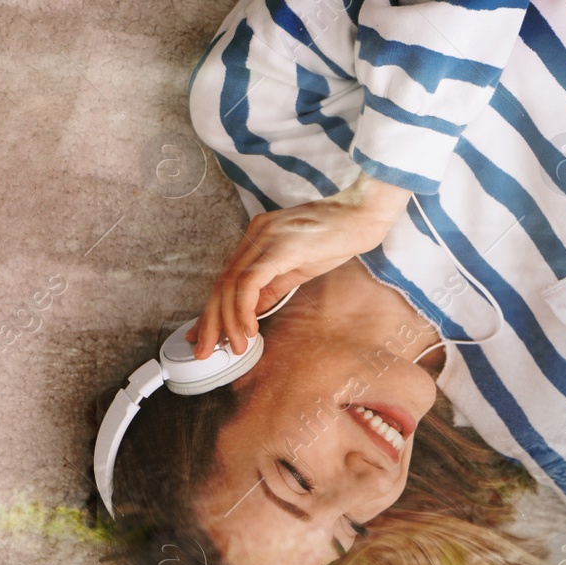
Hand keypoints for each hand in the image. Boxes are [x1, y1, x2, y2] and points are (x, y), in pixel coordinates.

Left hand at [188, 174, 412, 359]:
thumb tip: (252, 311)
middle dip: (210, 320)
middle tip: (202, 349)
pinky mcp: (279, 248)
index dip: (213, 309)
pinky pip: (250, 282)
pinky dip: (244, 309)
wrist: (363, 216)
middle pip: (221, 283)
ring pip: (230, 285)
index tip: (207, 334)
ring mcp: (264, 239)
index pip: (226, 278)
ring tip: (234, 346)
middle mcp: (254, 235)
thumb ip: (274, 287)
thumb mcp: (300, 267)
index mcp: (257, 237)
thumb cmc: (339, 238)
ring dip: (228, 321)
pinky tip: (249, 328)